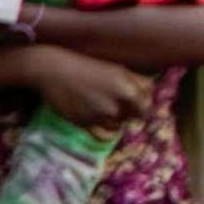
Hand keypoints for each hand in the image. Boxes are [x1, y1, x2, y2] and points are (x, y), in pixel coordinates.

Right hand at [15, 46, 152, 132]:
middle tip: (116, 105)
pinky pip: (105, 137)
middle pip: (137, 115)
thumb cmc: (85, 66)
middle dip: (130, 112)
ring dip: (114, 120)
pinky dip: (106, 134)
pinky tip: (100, 125)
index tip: (133, 100)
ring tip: (99, 108)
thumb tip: (149, 96)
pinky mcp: (86, 123)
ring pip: (120, 126)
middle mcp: (118, 102)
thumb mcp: (116, 69)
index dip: (142, 101)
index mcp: (128, 86)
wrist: (53, 70)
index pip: (148, 101)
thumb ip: (135, 82)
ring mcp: (102, 114)